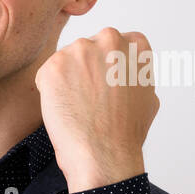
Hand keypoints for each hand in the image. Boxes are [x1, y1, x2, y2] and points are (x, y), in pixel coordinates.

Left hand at [34, 27, 159, 192]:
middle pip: (87, 50)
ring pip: (65, 62)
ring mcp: (80, 50)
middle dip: (85, 71)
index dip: (107, 68)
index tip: (106, 87)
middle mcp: (108, 39)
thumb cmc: (126, 132)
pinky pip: (46, 75)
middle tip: (89, 100)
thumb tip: (128, 69)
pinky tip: (64, 108)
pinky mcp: (54, 65)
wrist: (105, 154)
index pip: (114, 44)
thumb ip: (137, 71)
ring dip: (66, 81)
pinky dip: (49, 91)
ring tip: (78, 106)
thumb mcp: (148, 94)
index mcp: (134, 44)